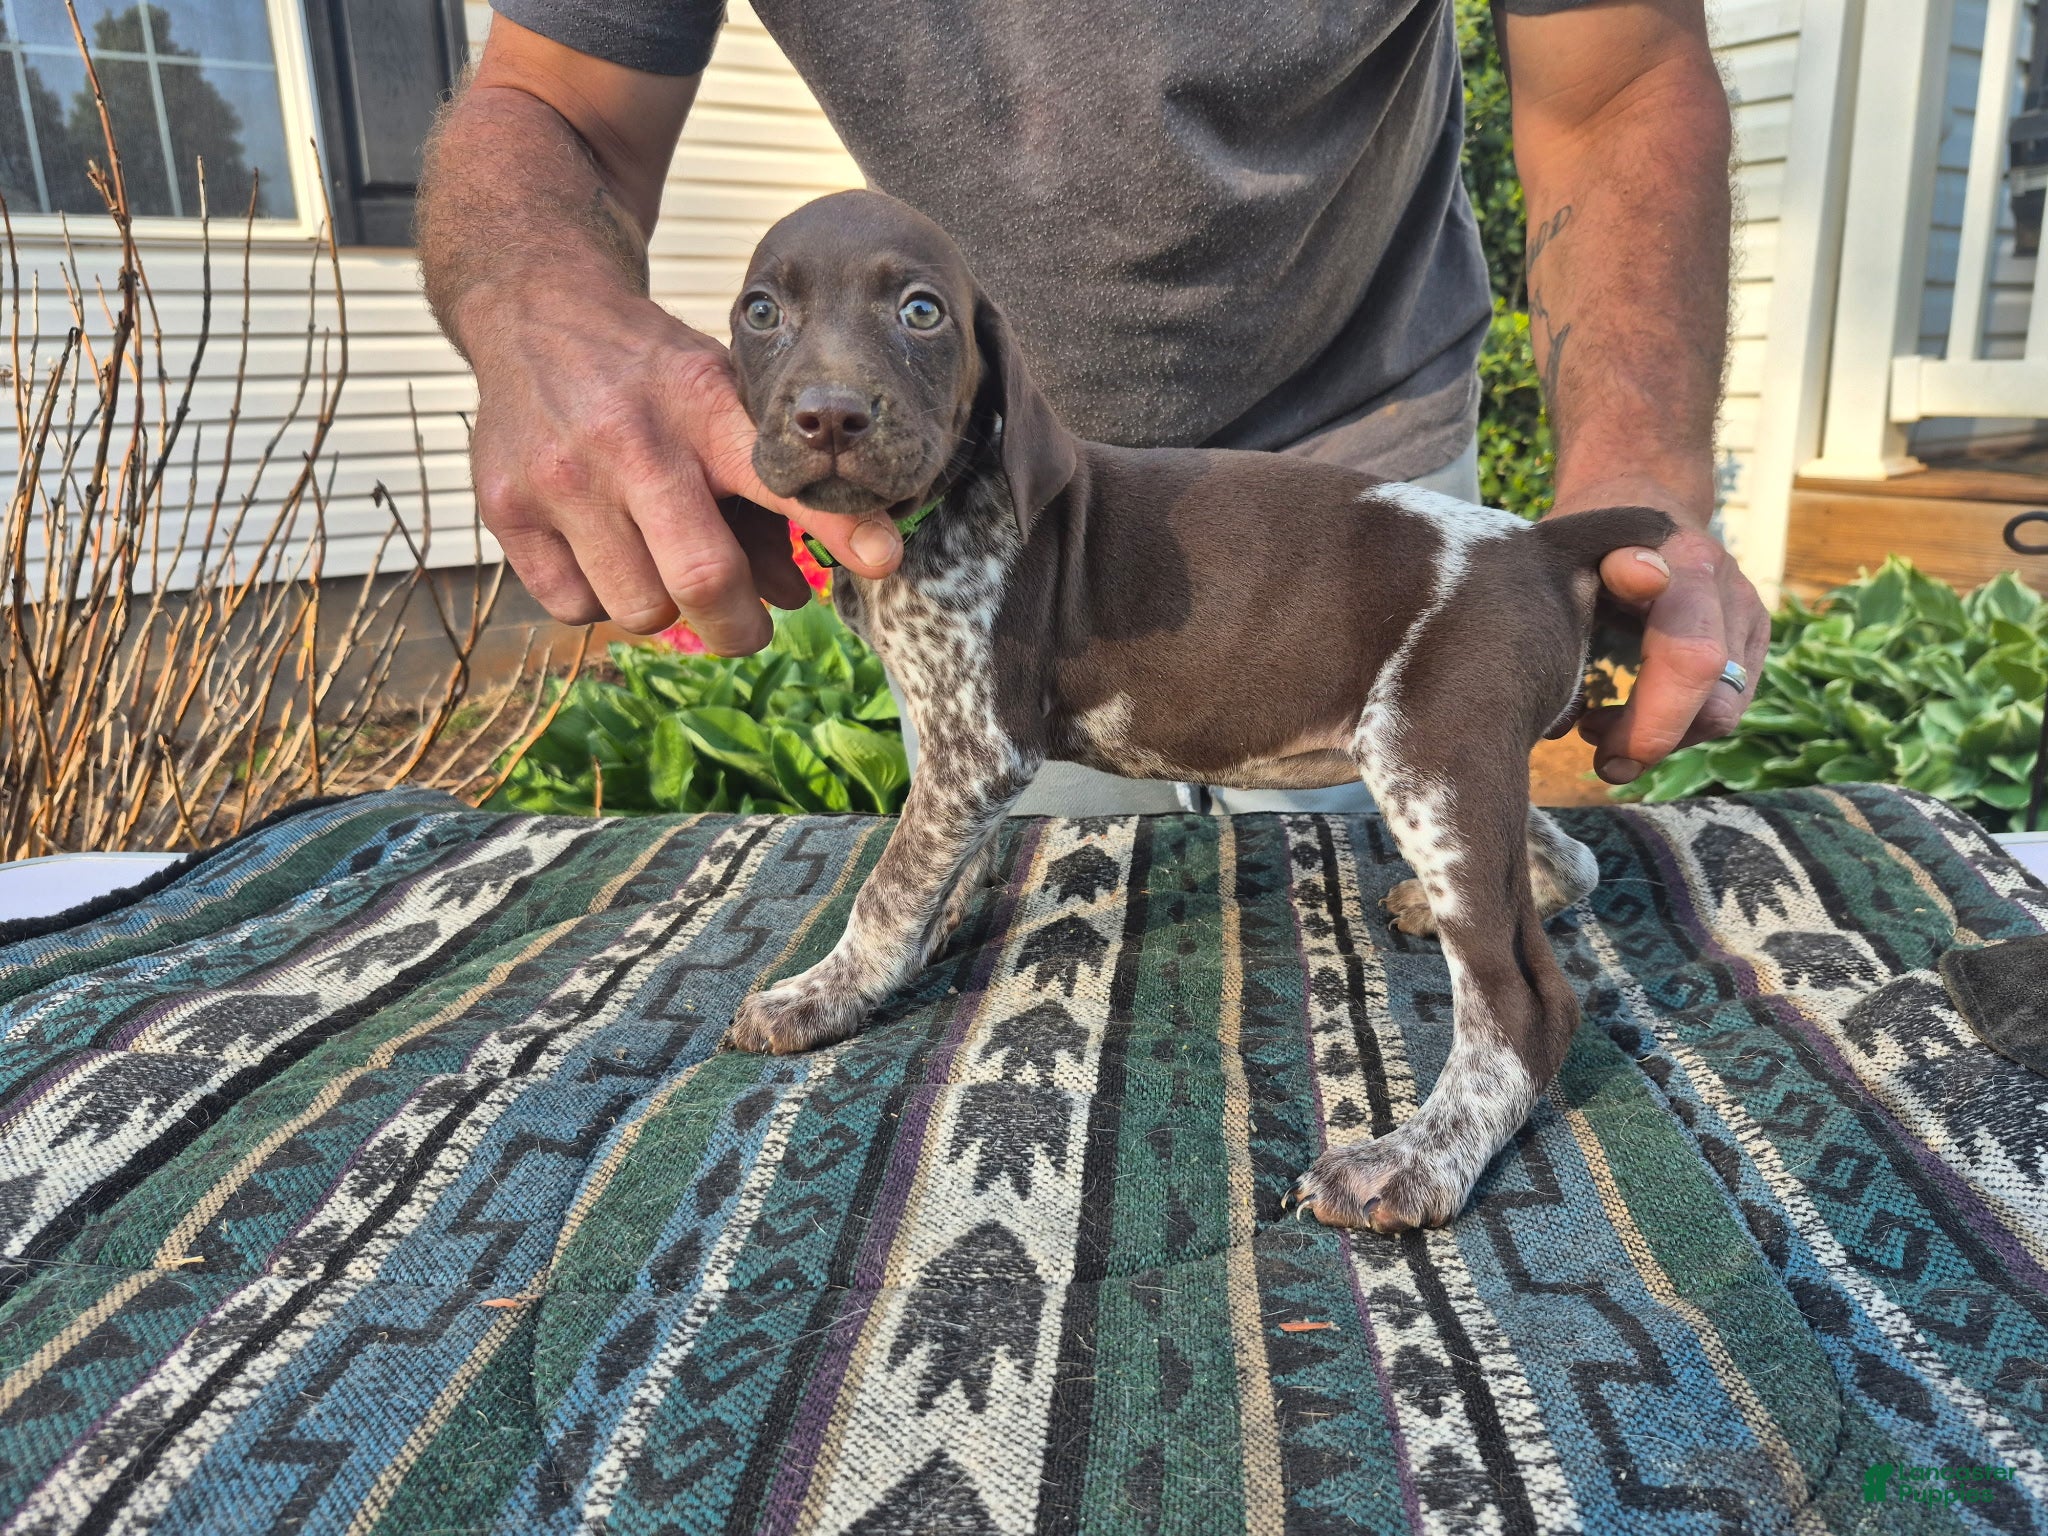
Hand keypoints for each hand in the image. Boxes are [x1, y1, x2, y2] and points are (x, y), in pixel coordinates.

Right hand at [463, 283, 903, 654]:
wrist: (536, 314)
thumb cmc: (651, 377)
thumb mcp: (721, 399)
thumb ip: (766, 491)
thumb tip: (800, 596)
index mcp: (702, 405)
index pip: (780, 476)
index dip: (837, 525)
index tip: (883, 560)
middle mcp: (630, 440)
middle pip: (702, 578)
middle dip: (739, 627)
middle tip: (745, 626)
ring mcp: (561, 476)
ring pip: (638, 608)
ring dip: (665, 610)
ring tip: (664, 569)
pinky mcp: (506, 507)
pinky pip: (574, 607)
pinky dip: (601, 601)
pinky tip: (607, 555)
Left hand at [1575, 521, 1768, 784]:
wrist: (1642, 491)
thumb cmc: (1588, 533)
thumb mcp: (1570, 547)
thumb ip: (1578, 590)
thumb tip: (1614, 626)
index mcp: (1686, 564)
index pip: (1689, 658)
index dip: (1650, 714)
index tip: (1587, 730)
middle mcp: (1729, 592)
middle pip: (1715, 702)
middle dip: (1650, 742)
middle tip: (1597, 758)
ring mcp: (1748, 618)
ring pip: (1723, 713)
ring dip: (1661, 737)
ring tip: (1599, 728)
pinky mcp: (1751, 642)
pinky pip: (1725, 706)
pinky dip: (1676, 725)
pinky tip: (1628, 716)